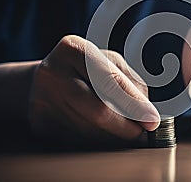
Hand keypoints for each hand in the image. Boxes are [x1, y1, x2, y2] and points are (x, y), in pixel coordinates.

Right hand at [28, 35, 159, 143]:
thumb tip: (147, 115)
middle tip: (141, 134)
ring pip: (88, 130)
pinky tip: (102, 135)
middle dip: (125, 127)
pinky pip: (76, 140)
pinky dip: (95, 141)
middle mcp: (52, 72)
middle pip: (97, 110)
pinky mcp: (39, 122)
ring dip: (112, 137)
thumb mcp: (107, 62)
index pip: (109, 80)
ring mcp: (41, 98)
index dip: (133, 104)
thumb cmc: (84, 69)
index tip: (152, 121)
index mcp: (73, 49)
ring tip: (124, 133)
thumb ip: (129, 83)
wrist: (44, 78)